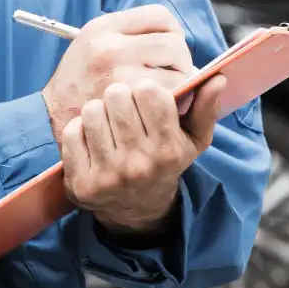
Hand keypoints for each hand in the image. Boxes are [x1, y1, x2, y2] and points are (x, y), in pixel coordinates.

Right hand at [41, 5, 194, 146]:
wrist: (50, 117)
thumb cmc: (78, 81)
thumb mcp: (93, 43)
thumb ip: (129, 36)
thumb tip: (177, 41)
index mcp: (105, 27)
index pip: (161, 16)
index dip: (172, 33)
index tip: (168, 51)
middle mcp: (111, 46)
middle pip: (173, 44)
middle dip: (180, 61)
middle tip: (172, 76)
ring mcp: (118, 75)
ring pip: (178, 71)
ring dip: (181, 84)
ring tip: (165, 93)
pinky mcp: (126, 103)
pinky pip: (169, 97)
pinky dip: (173, 104)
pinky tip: (160, 109)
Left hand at [61, 73, 226, 235]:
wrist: (137, 209)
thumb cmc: (164, 162)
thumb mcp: (192, 140)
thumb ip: (205, 108)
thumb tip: (217, 78)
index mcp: (168, 150)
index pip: (148, 90)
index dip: (145, 90)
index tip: (146, 102)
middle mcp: (139, 164)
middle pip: (116, 94)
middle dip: (120, 97)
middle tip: (124, 111)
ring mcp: (109, 176)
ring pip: (92, 110)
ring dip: (98, 112)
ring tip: (108, 126)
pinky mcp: (82, 183)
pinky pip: (71, 132)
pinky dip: (78, 131)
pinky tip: (91, 142)